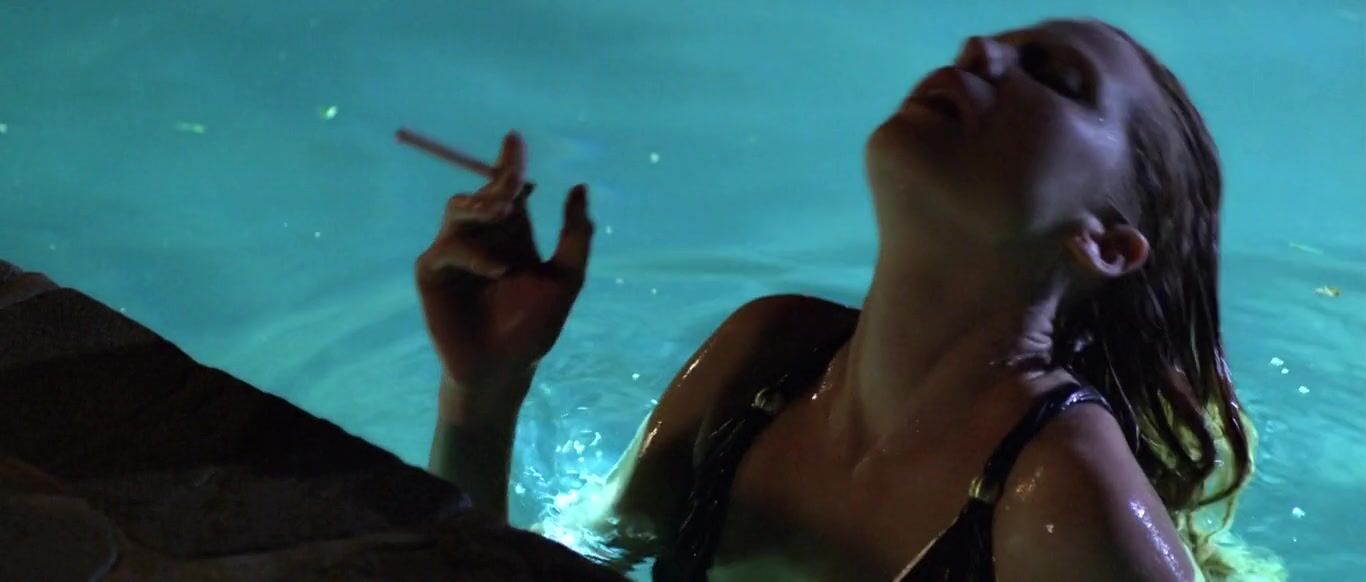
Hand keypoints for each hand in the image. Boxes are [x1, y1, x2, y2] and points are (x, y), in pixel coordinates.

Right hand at [415, 131, 593, 407]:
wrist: (505, 369)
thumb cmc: (534, 327)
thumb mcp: (565, 279)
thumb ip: (575, 235)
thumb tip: (579, 186)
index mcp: (512, 234)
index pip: (509, 190)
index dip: (510, 164)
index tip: (515, 140)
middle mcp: (481, 237)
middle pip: (483, 193)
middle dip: (497, 182)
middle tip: (515, 181)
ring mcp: (454, 254)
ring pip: (458, 210)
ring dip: (480, 206)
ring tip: (505, 211)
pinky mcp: (432, 274)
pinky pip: (445, 250)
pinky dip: (471, 255)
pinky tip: (496, 270)